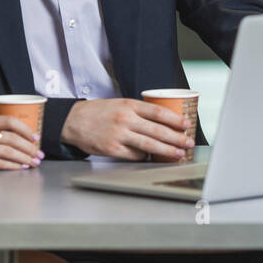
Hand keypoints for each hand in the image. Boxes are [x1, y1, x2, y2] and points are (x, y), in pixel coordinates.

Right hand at [0, 115, 41, 171]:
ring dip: (24, 158)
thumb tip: (16, 134)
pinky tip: (20, 167)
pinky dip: (12, 166)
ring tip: (33, 162)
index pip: (9, 121)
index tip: (36, 137)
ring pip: (7, 152)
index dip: (25, 129)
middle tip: (39, 153)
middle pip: (12, 138)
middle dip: (29, 147)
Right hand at [60, 98, 193, 160]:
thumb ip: (138, 111)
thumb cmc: (98, 112)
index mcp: (129, 105)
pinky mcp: (112, 149)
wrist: (73, 121)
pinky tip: (152, 158)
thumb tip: (162, 122)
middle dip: (177, 138)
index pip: (158, 112)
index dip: (175, 119)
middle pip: (158, 130)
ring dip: (167, 151)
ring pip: (149, 145)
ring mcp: (119, 135)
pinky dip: (145, 157)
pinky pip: (135, 155)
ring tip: (179, 154)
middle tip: (189, 143)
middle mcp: (125, 119)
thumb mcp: (119, 104)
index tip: (187, 124)